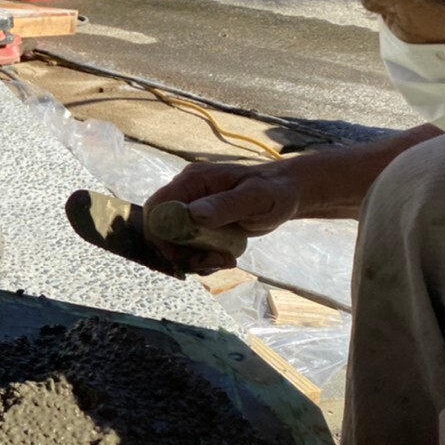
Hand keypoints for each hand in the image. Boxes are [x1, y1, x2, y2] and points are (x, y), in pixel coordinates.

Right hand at [142, 161, 302, 272]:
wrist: (287, 194)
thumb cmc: (276, 191)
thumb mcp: (256, 198)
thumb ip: (225, 205)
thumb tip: (193, 215)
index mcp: (193, 180)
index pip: (157, 207)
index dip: (160, 235)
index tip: (183, 255)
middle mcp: (186, 192)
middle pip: (161, 229)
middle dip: (180, 253)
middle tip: (212, 263)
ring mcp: (191, 207)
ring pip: (174, 241)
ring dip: (194, 259)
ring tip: (224, 261)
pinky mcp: (199, 222)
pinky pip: (188, 245)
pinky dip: (201, 258)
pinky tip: (224, 259)